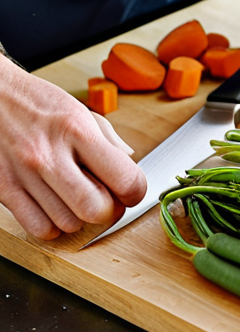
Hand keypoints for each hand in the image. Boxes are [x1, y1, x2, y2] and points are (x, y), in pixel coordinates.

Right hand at [0, 56, 146, 239]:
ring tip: (76, 198)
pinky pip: (39, 228)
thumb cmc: (36, 103)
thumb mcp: (80, 111)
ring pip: (69, 223)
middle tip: (107, 200)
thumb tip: (131, 166)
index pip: (125, 180)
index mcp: (76, 130)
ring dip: (80, 217)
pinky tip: (55, 208)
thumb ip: (109, 141)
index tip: (130, 190)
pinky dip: (53, 226)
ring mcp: (24, 173)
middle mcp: (49, 153)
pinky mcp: (3, 188)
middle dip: (110, 210)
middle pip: (96, 209)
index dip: (135, 192)